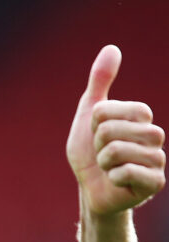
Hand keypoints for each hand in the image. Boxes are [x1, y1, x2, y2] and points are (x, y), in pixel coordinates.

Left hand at [66, 45, 165, 214]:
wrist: (90, 188)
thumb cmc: (90, 151)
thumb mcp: (89, 114)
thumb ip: (100, 81)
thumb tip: (112, 48)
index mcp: (141, 116)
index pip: (109, 109)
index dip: (95, 122)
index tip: (97, 133)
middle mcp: (154, 135)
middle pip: (112, 129)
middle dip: (97, 143)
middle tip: (103, 153)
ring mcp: (157, 159)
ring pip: (118, 150)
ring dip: (103, 161)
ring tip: (108, 166)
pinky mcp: (155, 182)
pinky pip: (127, 172)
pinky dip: (112, 177)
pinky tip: (116, 180)